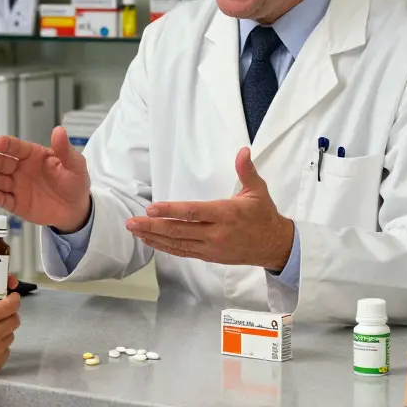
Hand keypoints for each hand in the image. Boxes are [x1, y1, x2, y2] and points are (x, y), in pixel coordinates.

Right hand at [0, 126, 90, 231]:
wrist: (76, 208)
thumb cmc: (74, 182)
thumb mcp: (75, 164)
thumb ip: (65, 149)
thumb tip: (59, 130)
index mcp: (33, 155)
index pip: (17, 147)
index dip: (7, 144)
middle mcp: (20, 168)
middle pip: (2, 162)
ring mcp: (17, 186)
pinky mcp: (16, 203)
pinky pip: (3, 200)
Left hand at [124, 147, 294, 271]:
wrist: (274, 246)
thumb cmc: (264, 216)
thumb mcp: (258, 191)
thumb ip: (247, 171)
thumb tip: (243, 150)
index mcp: (226, 214)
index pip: (194, 212)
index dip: (171, 211)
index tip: (151, 208)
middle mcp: (216, 234)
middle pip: (179, 231)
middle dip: (153, 226)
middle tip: (131, 222)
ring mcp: (211, 248)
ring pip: (177, 244)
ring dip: (153, 237)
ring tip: (134, 230)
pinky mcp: (208, 256)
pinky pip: (182, 252)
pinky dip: (164, 247)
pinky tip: (150, 240)